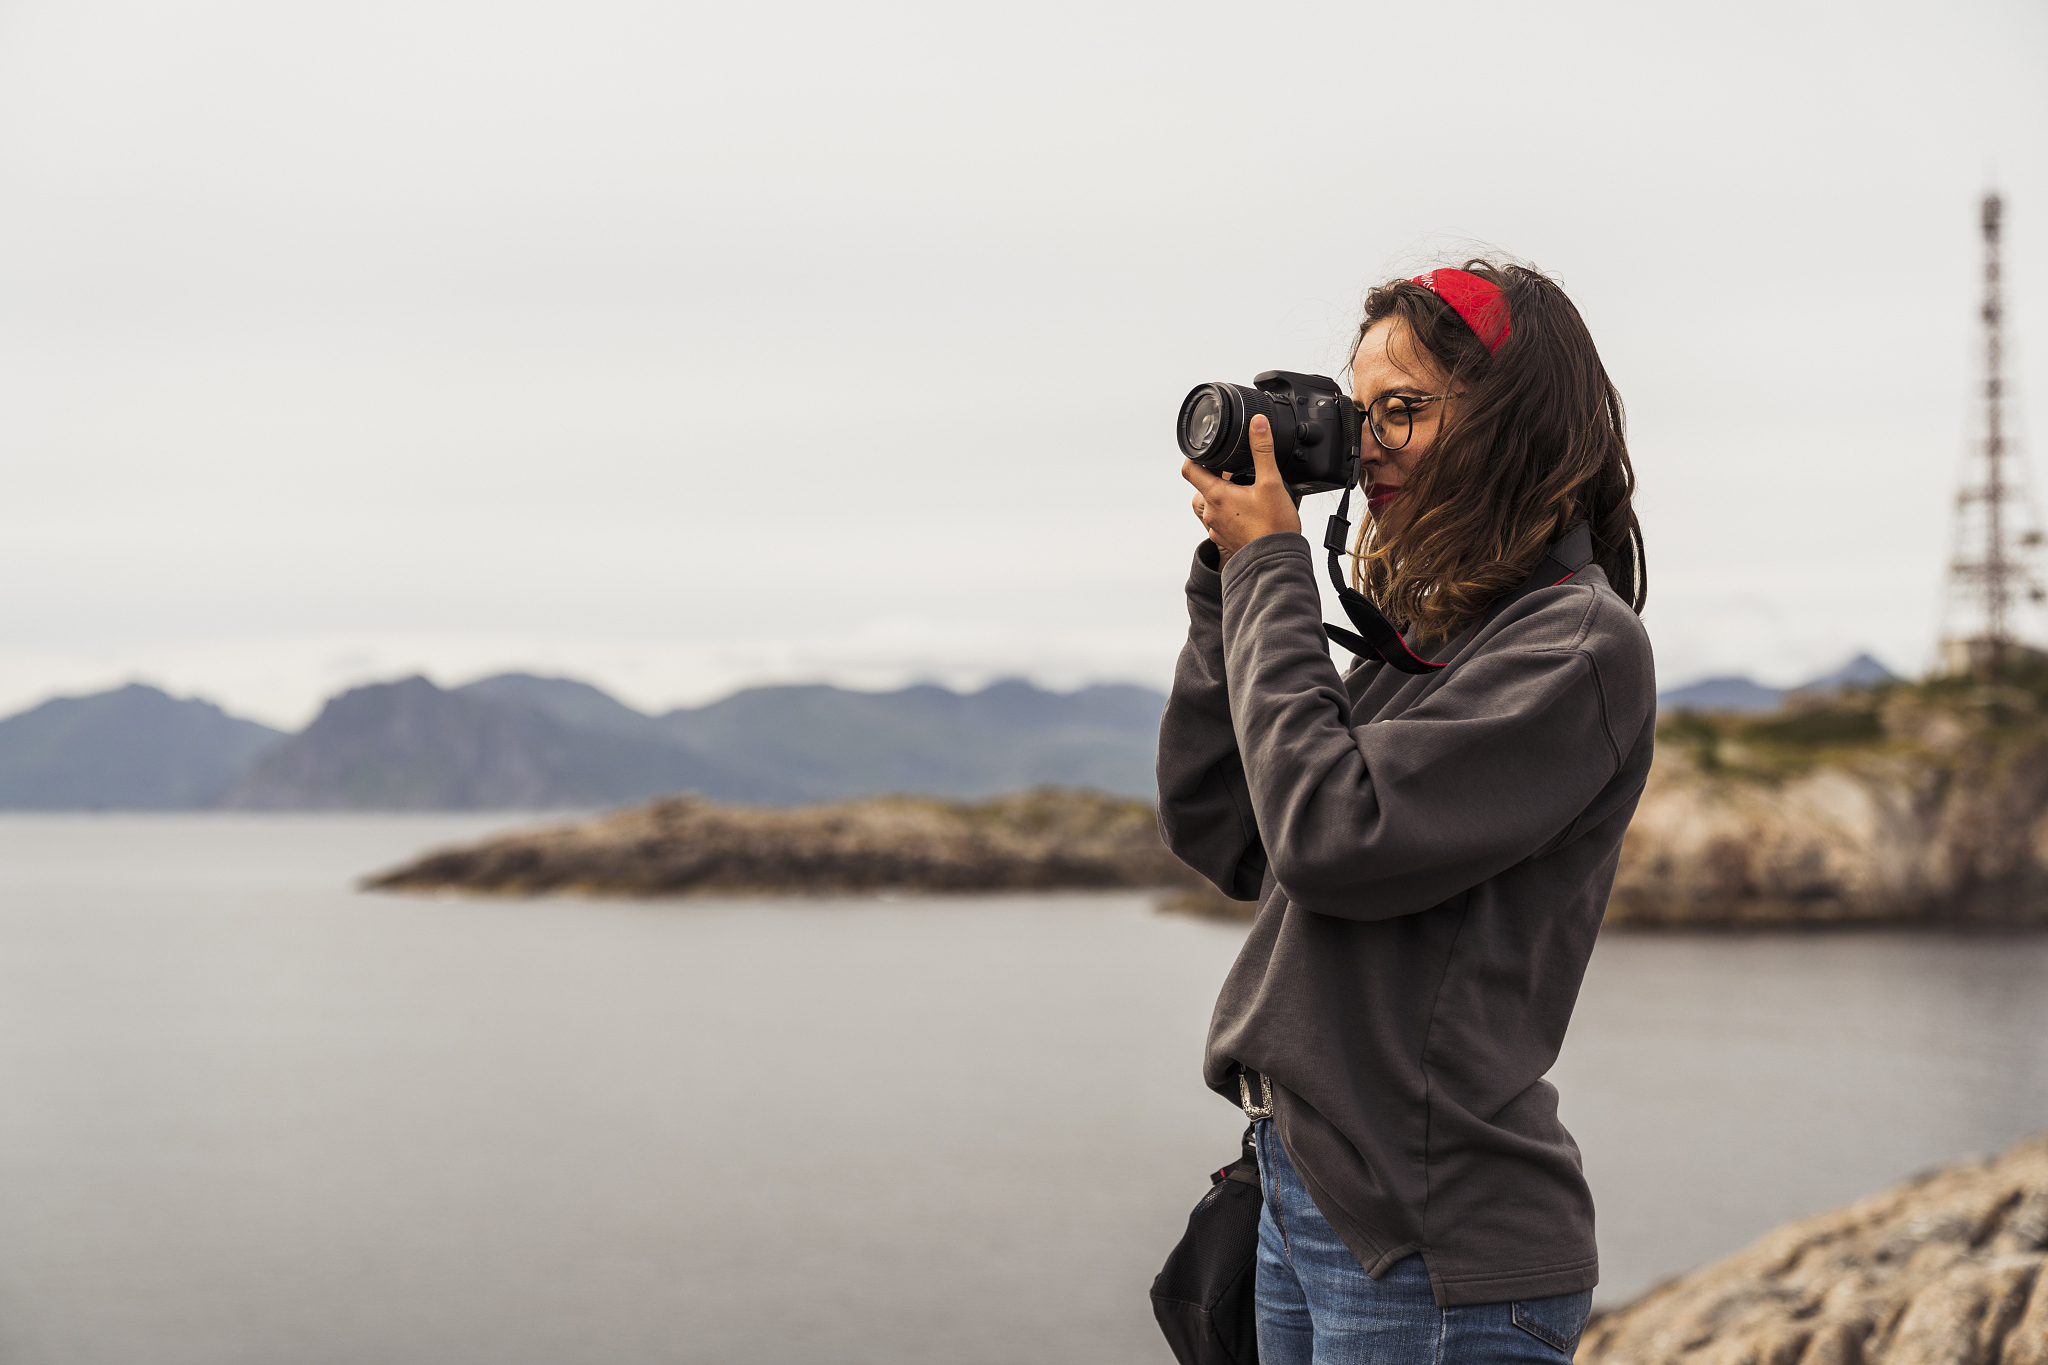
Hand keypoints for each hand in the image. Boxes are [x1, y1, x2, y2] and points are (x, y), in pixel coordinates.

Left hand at [1182, 415, 1300, 566]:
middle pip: (1205, 485)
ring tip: (1249, 491)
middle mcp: (1211, 513)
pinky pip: (1225, 520)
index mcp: (1216, 495)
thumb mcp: (1271, 482)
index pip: (1189, 469)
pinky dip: (1234, 512)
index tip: (1204, 450)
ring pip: (1216, 503)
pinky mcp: (1227, 540)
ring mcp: (1217, 528)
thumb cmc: (1273, 527)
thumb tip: (1257, 424)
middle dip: (1219, 475)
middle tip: (1237, 469)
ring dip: (1228, 495)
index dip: (1193, 456)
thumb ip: (1263, 450)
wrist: (1276, 563)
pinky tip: (1253, 511)